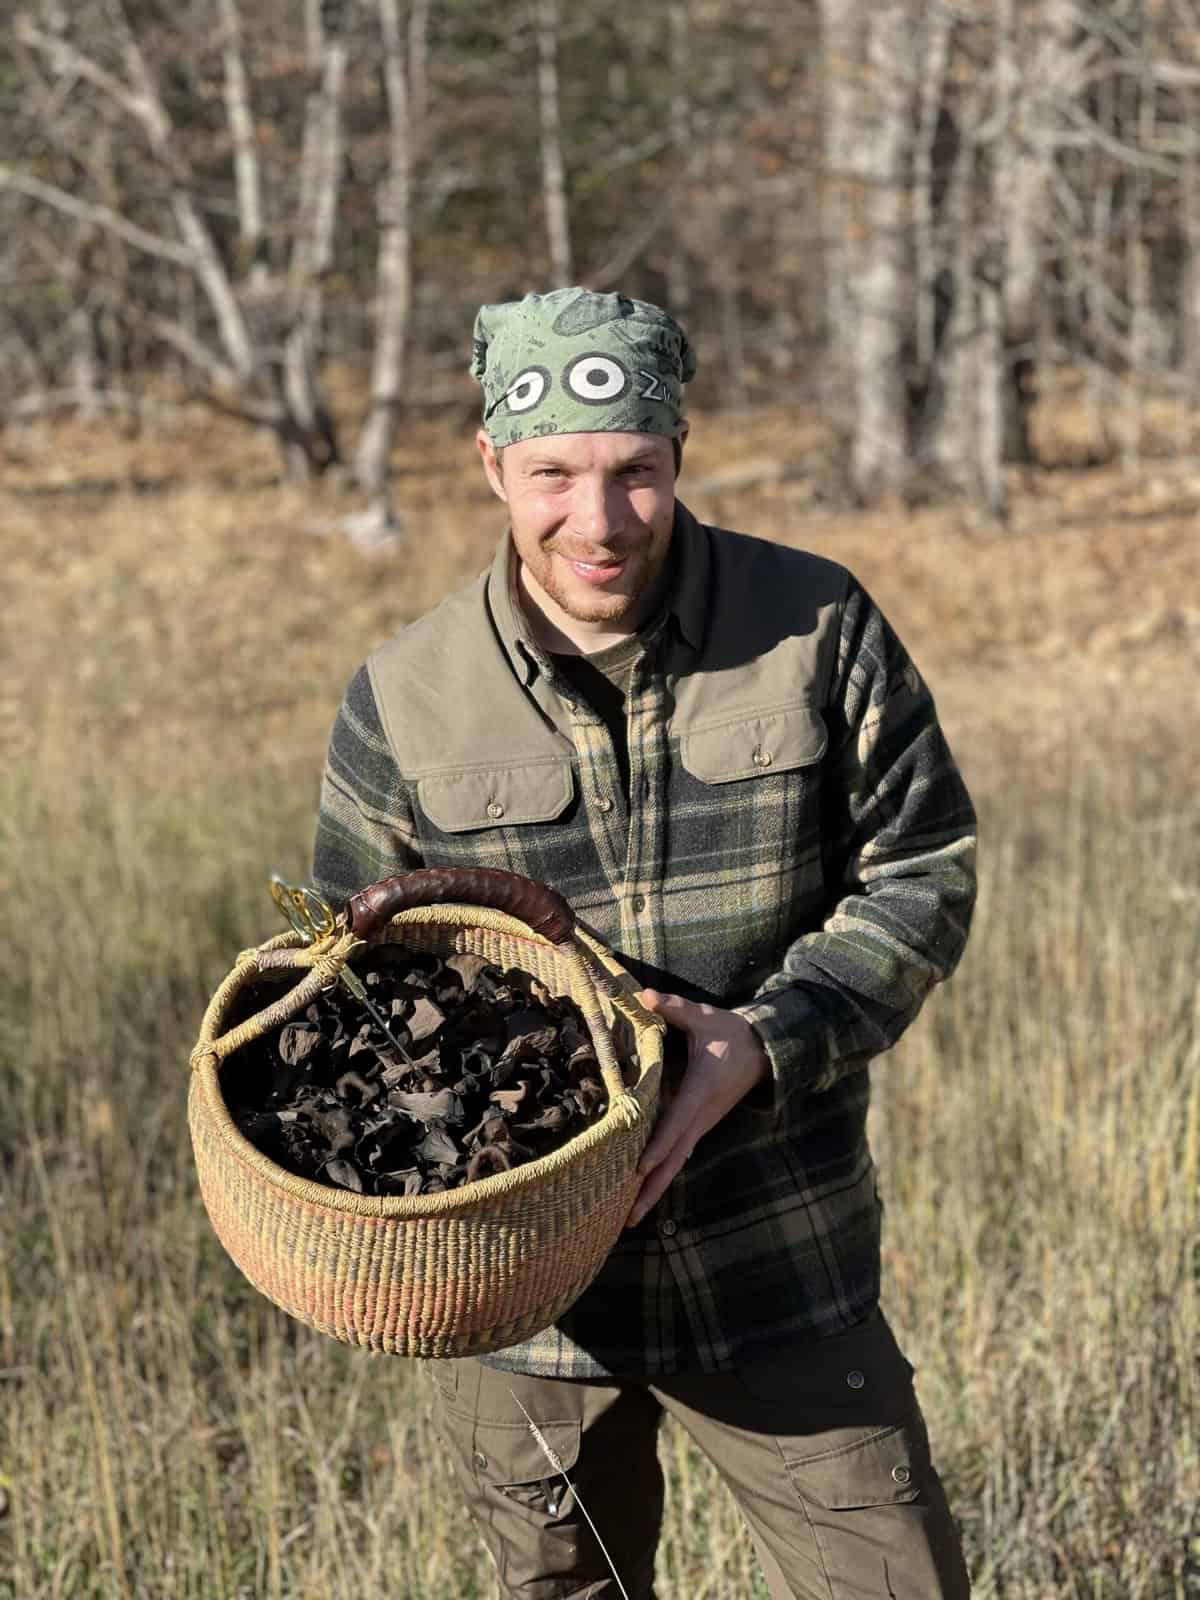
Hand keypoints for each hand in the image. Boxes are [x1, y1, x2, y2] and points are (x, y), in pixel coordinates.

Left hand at [626, 989, 770, 1228]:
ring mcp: (702, 1125)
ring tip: (630, 1217)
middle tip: (626, 1219)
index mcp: (700, 1092)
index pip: (676, 1122)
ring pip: (675, 1163)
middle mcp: (701, 1116)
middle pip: (673, 1158)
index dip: (658, 1145)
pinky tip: (645, 1192)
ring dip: (654, 1189)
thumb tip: (644, 995)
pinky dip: (662, 1175)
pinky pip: (678, 1155)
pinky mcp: (700, 1126)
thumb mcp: (704, 1017)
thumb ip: (674, 1008)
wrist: (765, 1050)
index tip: (640, 1168)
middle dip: (651, 1188)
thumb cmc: (732, 1033)